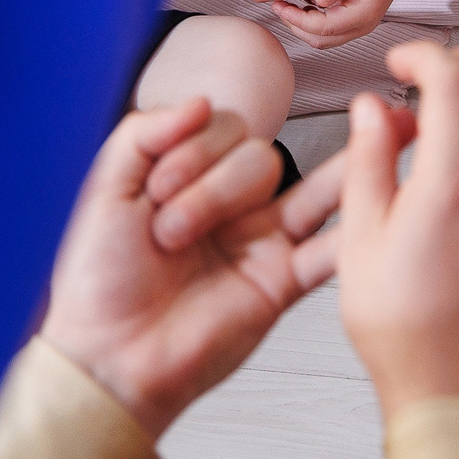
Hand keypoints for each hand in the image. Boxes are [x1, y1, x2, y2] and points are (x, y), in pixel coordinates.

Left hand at [40, 97, 375, 439]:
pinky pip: (331, 250)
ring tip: (200, 237)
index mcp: (194, 181)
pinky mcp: (283, 281)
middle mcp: (233, 207)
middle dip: (209, 185)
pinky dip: (352, 233)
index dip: (193, 148)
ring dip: (234, 196)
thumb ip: (143, 133)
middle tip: (169, 229)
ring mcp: (263, 241)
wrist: (108, 357)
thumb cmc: (99, 285)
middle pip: (260, 156)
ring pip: (305, 187)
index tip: (154, 189)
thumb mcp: (103, 191)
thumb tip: (200, 100)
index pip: (224, 128)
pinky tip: (360, 211)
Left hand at [279, 0, 414, 49]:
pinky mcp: (357, 18)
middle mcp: (364, 24)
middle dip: (296, 26)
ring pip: (324, 38)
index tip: (278, 4)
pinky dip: (313, 21)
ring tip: (286, 4)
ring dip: (303, 25)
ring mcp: (361, 24)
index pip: (323, 27)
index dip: (297, 19)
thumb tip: (317, 0)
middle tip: (277, 5)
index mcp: (365, 13)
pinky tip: (302, 3)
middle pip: (321, 40)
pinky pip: (330, 29)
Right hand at [337, 43, 458, 418]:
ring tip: (439, 116)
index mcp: (454, 181)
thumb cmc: (401, 328)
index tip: (399, 63)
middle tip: (427, 70)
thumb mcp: (360, 241)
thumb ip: (368, 161)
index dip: (424, 55)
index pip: (454, 78)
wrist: (457, 388)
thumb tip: (373, 108)